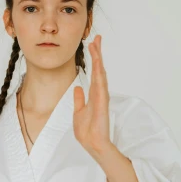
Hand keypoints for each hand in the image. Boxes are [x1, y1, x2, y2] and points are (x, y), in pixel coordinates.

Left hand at [73, 35, 111, 154]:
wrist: (92, 143)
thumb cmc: (87, 131)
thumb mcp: (78, 112)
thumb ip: (79, 100)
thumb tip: (78, 88)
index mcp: (93, 95)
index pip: (94, 73)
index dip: (93, 59)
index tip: (92, 45)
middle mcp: (99, 93)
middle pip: (99, 69)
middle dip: (97, 53)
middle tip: (97, 38)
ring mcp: (101, 96)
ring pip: (100, 72)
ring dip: (98, 58)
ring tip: (96, 44)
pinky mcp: (102, 102)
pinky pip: (100, 83)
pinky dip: (99, 72)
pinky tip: (98, 62)